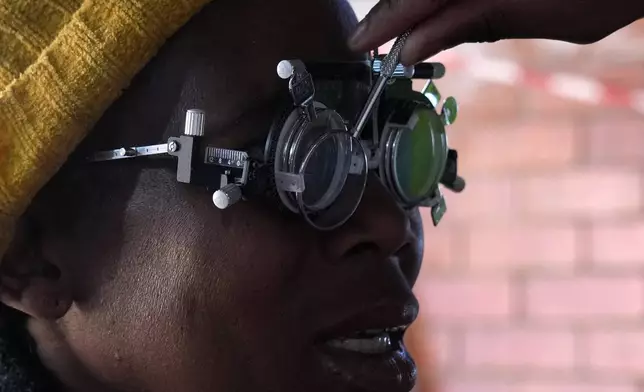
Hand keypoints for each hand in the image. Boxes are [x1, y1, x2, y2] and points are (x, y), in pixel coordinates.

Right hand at [348, 0, 643, 64]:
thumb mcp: (547, 17)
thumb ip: (475, 22)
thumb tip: (414, 44)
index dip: (384, 22)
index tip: (358, 45)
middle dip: (391, 12)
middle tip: (367, 42)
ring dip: (412, 7)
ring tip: (392, 33)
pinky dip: (440, 4)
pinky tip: (430, 19)